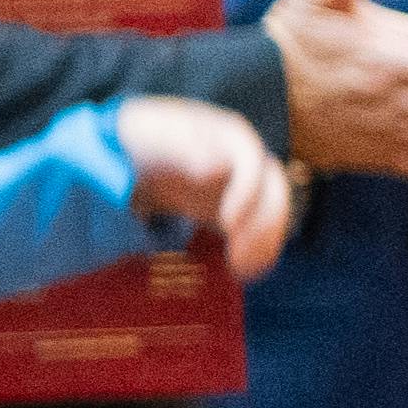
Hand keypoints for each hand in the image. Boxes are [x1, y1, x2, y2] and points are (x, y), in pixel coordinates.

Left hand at [109, 93, 293, 280]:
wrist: (136, 150)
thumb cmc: (146, 138)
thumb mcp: (156, 138)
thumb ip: (184, 150)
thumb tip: (215, 168)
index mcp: (231, 137)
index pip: (251, 163)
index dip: (246, 193)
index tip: (228, 223)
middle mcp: (246, 160)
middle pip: (272, 192)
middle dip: (261, 225)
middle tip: (237, 254)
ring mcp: (246, 185)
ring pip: (272, 214)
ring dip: (263, 242)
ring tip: (240, 269)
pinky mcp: (239, 208)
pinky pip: (261, 230)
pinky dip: (258, 250)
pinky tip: (244, 271)